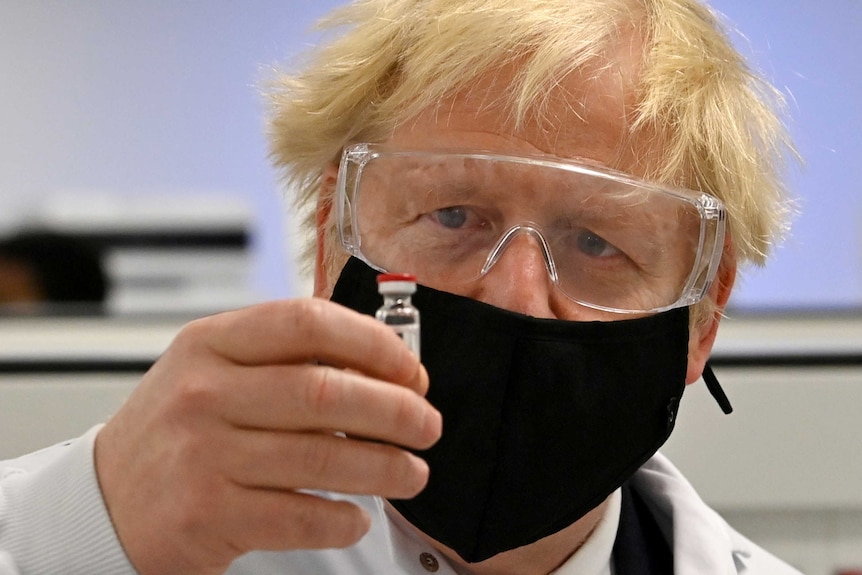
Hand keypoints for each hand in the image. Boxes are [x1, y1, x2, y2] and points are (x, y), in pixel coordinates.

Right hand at [94, 298, 440, 573]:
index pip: (307, 322)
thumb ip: (285, 361)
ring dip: (384, 468)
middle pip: (325, 392)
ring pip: (322, 458)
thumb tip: (383, 369)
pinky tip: (356, 517)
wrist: (104, 502)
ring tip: (412, 473)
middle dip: (396, 411)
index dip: (374, 344)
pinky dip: (342, 520)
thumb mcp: (214, 372)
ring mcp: (202, 455)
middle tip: (427, 425)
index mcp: (210, 344)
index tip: (410, 370)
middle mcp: (203, 393)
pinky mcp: (207, 515)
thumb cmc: (176, 431)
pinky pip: (299, 517)